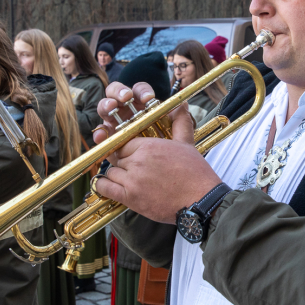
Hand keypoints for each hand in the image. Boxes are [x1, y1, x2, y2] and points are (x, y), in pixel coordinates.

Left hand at [93, 97, 221, 224]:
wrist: (200, 200)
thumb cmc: (195, 173)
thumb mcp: (186, 144)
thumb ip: (180, 122)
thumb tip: (182, 105)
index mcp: (148, 146)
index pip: (123, 142)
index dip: (126, 149)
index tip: (131, 154)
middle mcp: (137, 161)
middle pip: (116, 157)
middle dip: (123, 162)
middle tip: (133, 169)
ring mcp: (132, 180)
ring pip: (111, 172)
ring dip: (117, 175)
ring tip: (130, 180)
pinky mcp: (130, 198)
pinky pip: (104, 188)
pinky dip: (103, 186)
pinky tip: (111, 187)